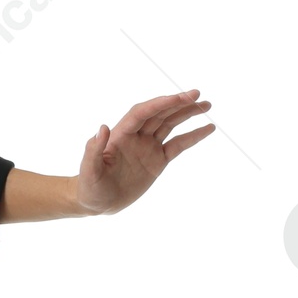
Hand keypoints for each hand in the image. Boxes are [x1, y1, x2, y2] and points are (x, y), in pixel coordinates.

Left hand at [75, 89, 213, 214]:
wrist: (97, 203)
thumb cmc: (89, 187)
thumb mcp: (88, 171)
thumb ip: (93, 150)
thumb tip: (103, 127)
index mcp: (120, 135)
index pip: (142, 113)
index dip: (159, 104)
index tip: (178, 98)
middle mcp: (136, 137)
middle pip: (159, 114)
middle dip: (177, 103)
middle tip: (197, 94)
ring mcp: (148, 147)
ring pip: (170, 125)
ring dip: (187, 113)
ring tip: (206, 105)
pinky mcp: (157, 160)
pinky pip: (178, 145)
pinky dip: (193, 136)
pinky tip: (208, 128)